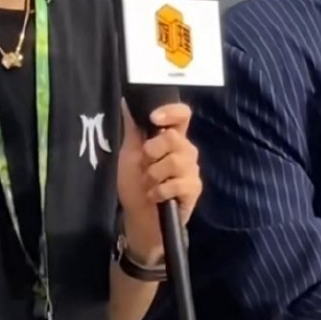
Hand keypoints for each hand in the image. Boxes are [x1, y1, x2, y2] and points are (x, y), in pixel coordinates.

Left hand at [117, 99, 201, 261]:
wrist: (140, 218)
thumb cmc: (135, 183)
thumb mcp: (130, 154)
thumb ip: (133, 129)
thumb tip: (127, 101)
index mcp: (171, 137)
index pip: (182, 114)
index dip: (171, 112)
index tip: (154, 118)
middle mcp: (185, 150)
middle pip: (175, 137)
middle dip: (152, 151)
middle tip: (145, 164)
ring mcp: (191, 170)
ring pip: (175, 161)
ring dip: (154, 174)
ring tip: (149, 183)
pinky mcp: (194, 189)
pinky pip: (177, 184)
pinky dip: (160, 191)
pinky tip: (155, 196)